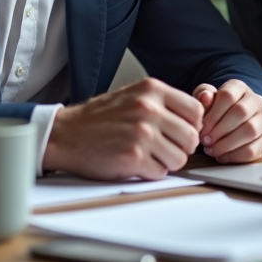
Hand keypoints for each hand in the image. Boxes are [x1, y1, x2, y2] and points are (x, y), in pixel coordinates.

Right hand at [43, 77, 202, 180]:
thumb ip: (163, 103)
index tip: (181, 133)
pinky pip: (160, 172)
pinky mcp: (132, 157)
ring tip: (150, 156)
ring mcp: (141, 133)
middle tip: (166, 149)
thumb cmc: (99, 118)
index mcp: (152, 90)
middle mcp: (149, 108)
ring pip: (180, 158)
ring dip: (167, 162)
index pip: (196, 110)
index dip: (192, 126)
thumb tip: (194, 120)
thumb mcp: (133, 96)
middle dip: (182, 147)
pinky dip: (151, 172)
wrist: (65, 134)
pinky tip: (136, 163)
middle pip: (192, 137)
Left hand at [192, 79, 261, 163]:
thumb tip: (205, 97)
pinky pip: (255, 149)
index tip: (201, 128)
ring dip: (227, 144)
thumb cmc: (217, 112)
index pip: (228, 95)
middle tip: (206, 141)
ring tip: (213, 150)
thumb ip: (203, 96)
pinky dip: (235, 155)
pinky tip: (223, 156)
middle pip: (240, 112)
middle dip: (219, 130)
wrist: (233, 126)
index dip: (212, 114)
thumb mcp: (206, 101)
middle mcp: (256, 100)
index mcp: (240, 88)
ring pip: (250, 130)